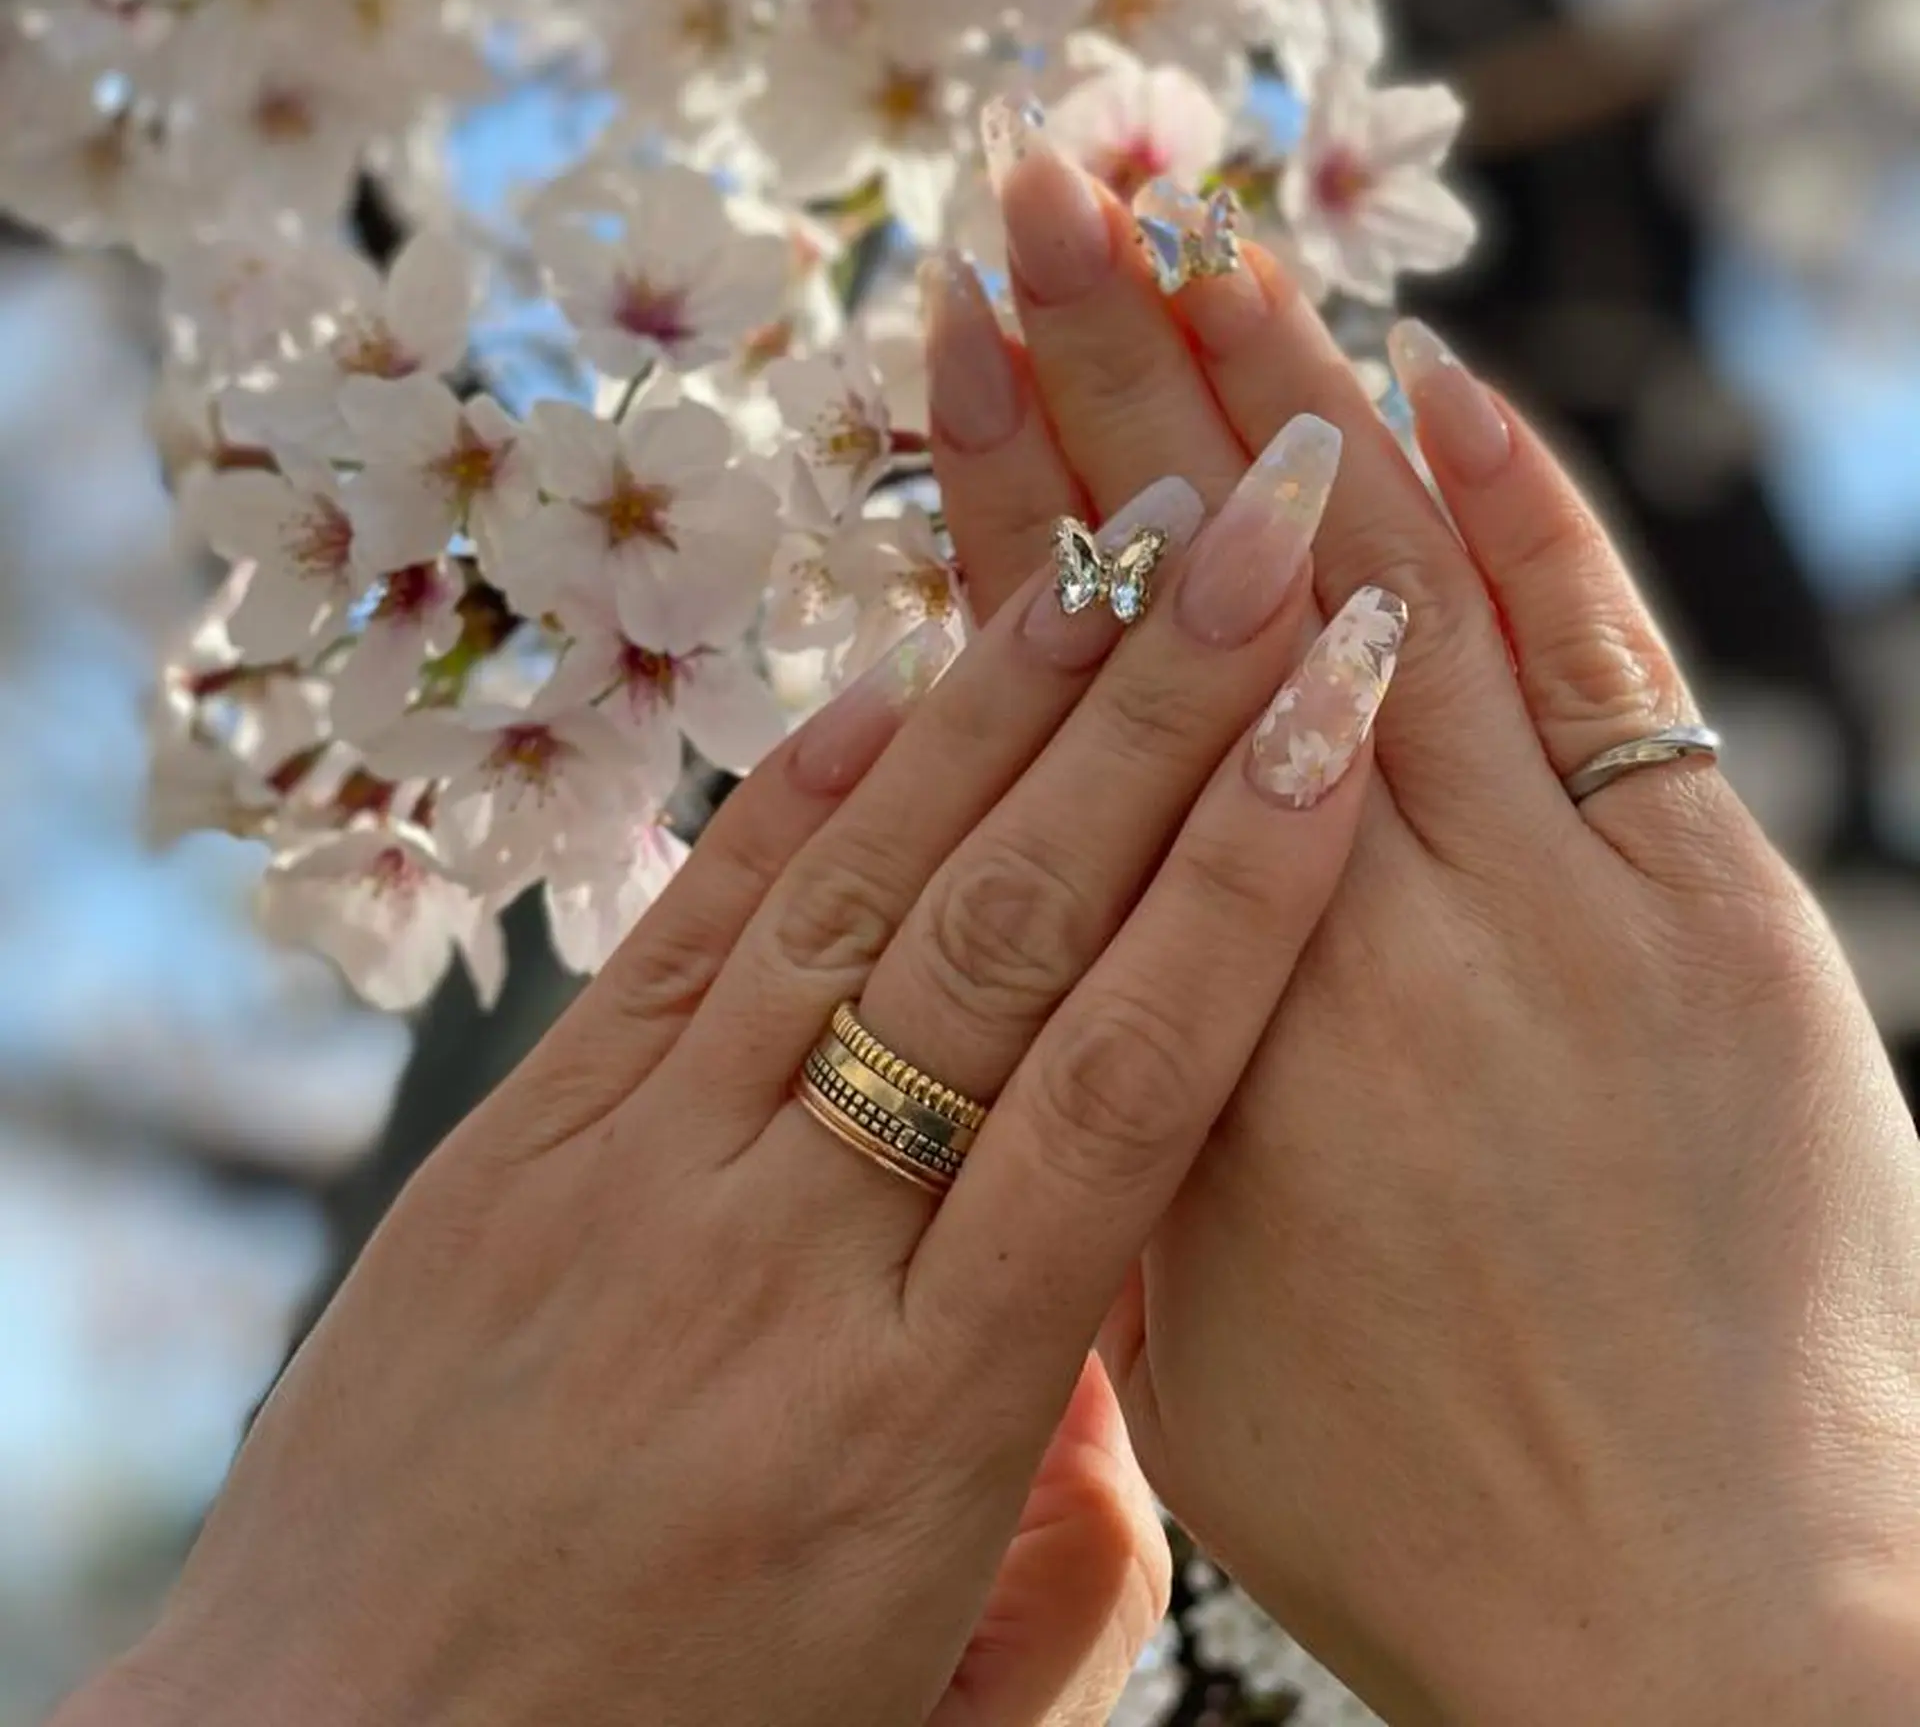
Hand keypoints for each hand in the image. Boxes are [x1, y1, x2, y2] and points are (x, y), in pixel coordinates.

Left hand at [63, 423, 1393, 1726]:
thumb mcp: (928, 1706)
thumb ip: (1070, 1539)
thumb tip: (1123, 1351)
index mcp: (921, 1422)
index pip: (1128, 1094)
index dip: (1246, 887)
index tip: (1338, 718)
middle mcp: (785, 1259)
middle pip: (1009, 942)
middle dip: (1155, 719)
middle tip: (1252, 529)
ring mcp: (636, 1179)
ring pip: (853, 897)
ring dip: (996, 709)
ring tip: (1107, 551)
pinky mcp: (517, 1146)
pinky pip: (682, 936)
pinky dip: (792, 797)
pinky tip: (882, 685)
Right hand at [927, 110, 1919, 1726]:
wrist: (1717, 1631)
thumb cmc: (1418, 1517)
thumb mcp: (1179, 1331)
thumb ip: (1115, 1104)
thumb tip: (1046, 951)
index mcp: (1194, 1019)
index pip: (1074, 685)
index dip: (1011, 489)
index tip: (953, 327)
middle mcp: (1361, 922)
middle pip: (1220, 581)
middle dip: (1128, 364)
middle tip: (1050, 186)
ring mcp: (1558, 906)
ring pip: (1402, 584)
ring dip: (1300, 394)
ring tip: (1208, 229)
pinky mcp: (1718, 923)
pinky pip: (1604, 672)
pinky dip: (1524, 523)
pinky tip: (1443, 389)